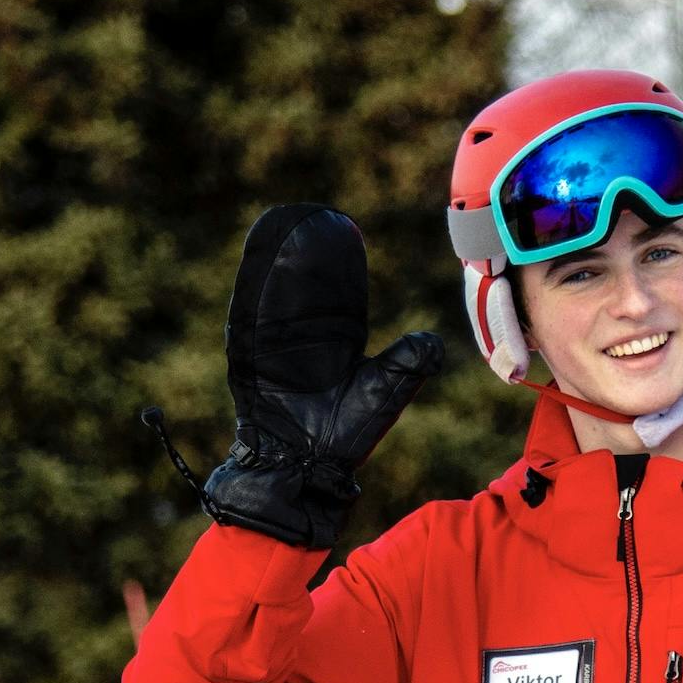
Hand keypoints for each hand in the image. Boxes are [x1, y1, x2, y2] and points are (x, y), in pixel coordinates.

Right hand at [201, 204, 442, 548]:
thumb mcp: (384, 392)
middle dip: (306, 249)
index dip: (339, 262)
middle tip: (312, 212)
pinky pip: (249, 314)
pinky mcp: (250, 357)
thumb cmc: (343, 439)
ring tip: (283, 220)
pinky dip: (253, 284)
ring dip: (278, 258)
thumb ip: (409, 363)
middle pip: (302, 283)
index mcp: (334, 343)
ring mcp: (273, 346)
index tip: (342, 226)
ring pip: (274, 291)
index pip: (338, 292)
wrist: (304, 470)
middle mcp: (301, 339)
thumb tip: (432, 337)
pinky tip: (258, 254)